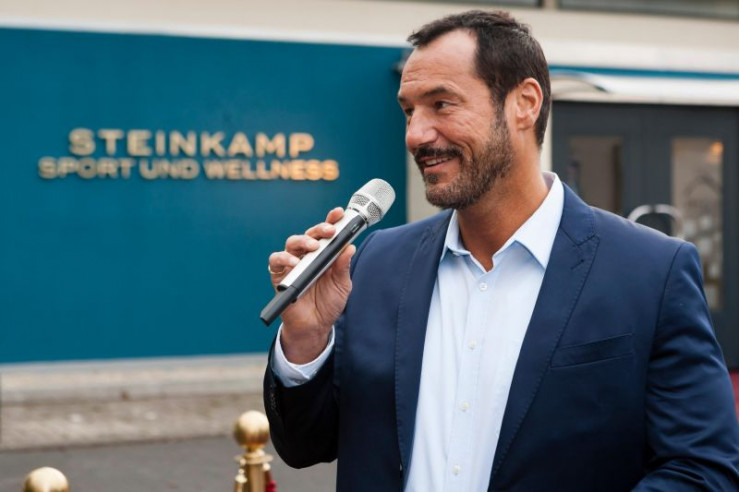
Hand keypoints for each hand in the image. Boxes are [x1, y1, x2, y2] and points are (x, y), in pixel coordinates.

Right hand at [267, 207, 355, 363]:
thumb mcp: (342, 285)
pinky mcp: (279, 275)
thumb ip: (343, 267)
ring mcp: (293, 264)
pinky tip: (294, 263)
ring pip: (292, 243)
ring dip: (302, 241)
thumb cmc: (328, 303)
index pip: (327, 234)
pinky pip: (276, 261)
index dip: (332, 220)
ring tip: (312, 246)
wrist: (315, 326)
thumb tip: (350, 247)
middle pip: (309, 234)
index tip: (339, 213)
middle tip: (329, 231)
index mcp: (324, 255)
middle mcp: (308, 256)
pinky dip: (283, 259)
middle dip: (319, 229)